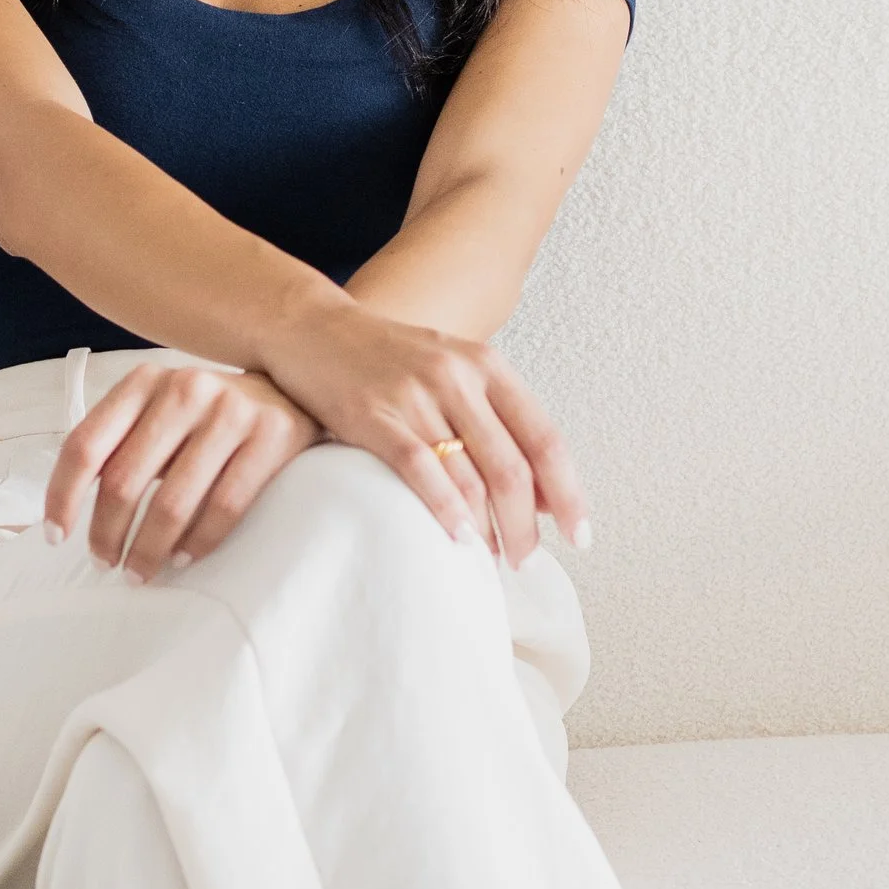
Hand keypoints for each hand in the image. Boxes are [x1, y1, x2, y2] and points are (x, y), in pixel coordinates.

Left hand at [44, 359, 319, 572]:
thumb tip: (69, 512)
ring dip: (149, 549)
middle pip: (123, 481)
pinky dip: (199, 542)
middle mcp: (184, 389)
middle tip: (105, 564)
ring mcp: (231, 411)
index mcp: (143, 382)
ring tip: (140, 572)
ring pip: (172, 502)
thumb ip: (120, 443)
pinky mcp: (273, 435)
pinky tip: (185, 558)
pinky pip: (225, 506)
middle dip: (107, 534)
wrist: (296, 389)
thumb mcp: (159, 412)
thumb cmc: (209, 416)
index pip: (85, 445)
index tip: (56, 537)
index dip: (63, 497)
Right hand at [262, 301, 589, 565]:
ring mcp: (416, 394)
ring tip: (491, 558)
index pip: (544, 438)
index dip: (567, 492)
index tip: (578, 534)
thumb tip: (541, 494)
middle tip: (525, 561)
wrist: (311, 327)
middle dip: (525, 525)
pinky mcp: (373, 414)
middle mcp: (458, 377)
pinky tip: (457, 537)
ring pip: (470, 476)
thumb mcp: (451, 372)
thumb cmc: (384, 360)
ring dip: (487, 528)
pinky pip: (420, 469)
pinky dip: (444, 509)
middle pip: (511, 468)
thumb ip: (495, 421)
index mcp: (487, 367)